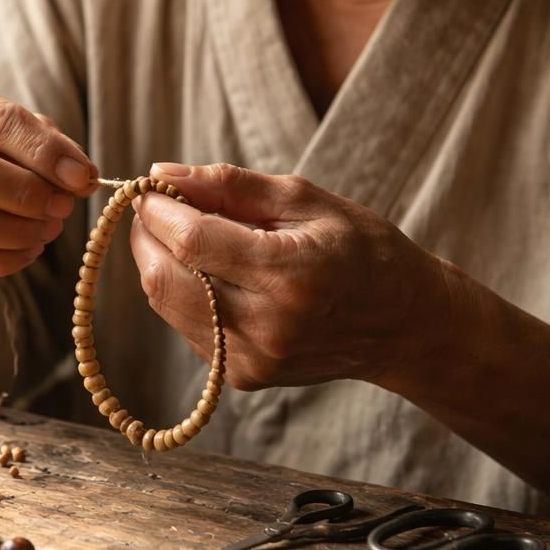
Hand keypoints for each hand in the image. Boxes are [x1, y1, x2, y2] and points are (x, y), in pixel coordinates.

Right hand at [0, 76, 97, 287]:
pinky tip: (26, 251)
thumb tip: (81, 178)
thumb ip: (45, 145)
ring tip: (47, 230)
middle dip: (25, 194)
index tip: (81, 176)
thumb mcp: (9, 132)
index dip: (43, 151)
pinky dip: (0, 261)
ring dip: (15, 232)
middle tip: (62, 207)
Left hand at [127, 163, 451, 389]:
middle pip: (164, 279)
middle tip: (155, 207)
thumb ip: (231, 186)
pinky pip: (187, 326)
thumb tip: (162, 173)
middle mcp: (265, 325)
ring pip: (166, 304)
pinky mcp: (243, 376)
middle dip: (146, 236)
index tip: (150, 187)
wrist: (403, 325)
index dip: (157, 210)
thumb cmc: (362, 250)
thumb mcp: (307, 200)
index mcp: (288, 273)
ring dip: (160, 263)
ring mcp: (252, 359)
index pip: (190, 241)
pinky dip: (184, 291)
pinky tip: (209, 272)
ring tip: (183, 234)